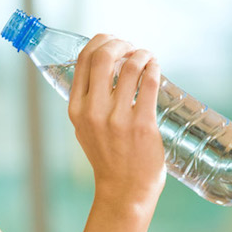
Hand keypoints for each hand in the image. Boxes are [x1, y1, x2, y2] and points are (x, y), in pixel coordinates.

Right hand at [67, 34, 165, 207]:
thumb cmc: (108, 157)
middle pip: (103, 56)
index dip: (100, 42)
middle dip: (120, 43)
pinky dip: (154, 67)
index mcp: (76, 109)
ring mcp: (118, 118)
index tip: (113, 41)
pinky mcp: (142, 125)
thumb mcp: (85, 128)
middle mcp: (94, 111)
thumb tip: (103, 67)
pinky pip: (150, 83)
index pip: (82, 60)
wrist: (124, 190)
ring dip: (141, 53)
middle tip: (131, 47)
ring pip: (130, 66)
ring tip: (147, 56)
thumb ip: (88, 101)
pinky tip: (155, 67)